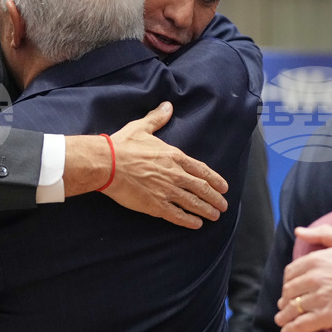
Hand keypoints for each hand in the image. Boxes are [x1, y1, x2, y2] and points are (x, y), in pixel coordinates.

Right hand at [101, 102, 228, 228]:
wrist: (107, 163)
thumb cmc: (123, 145)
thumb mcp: (142, 127)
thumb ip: (157, 118)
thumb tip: (167, 106)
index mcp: (174, 157)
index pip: (201, 170)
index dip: (215, 180)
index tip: (224, 187)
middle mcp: (175, 174)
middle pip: (202, 188)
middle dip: (215, 198)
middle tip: (223, 206)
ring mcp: (167, 191)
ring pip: (193, 203)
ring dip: (206, 210)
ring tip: (215, 216)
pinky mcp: (156, 205)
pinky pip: (177, 215)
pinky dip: (188, 221)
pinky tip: (196, 225)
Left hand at [275, 224, 331, 331]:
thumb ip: (322, 234)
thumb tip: (299, 231)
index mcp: (317, 259)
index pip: (290, 272)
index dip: (288, 281)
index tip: (291, 287)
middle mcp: (315, 278)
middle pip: (289, 291)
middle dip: (285, 299)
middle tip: (286, 305)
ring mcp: (320, 298)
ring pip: (292, 309)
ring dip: (284, 316)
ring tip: (282, 320)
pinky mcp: (328, 317)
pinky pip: (301, 325)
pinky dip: (291, 329)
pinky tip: (288, 331)